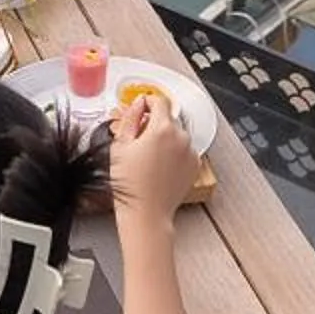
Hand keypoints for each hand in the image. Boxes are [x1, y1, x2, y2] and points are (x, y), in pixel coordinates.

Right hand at [107, 90, 197, 231]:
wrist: (146, 212)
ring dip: (164, 138)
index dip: (147, 102)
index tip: (141, 107)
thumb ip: (130, 117)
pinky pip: (183, 150)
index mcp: (162, 128)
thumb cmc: (130, 183)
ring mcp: (190, 152)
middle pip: (167, 118)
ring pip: (176, 134)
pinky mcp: (194, 165)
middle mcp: (181, 137)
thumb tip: (137, 104)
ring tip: (148, 157)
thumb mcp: (120, 145)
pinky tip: (159, 166)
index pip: (159, 101)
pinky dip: (174, 152)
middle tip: (138, 139)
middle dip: (154, 123)